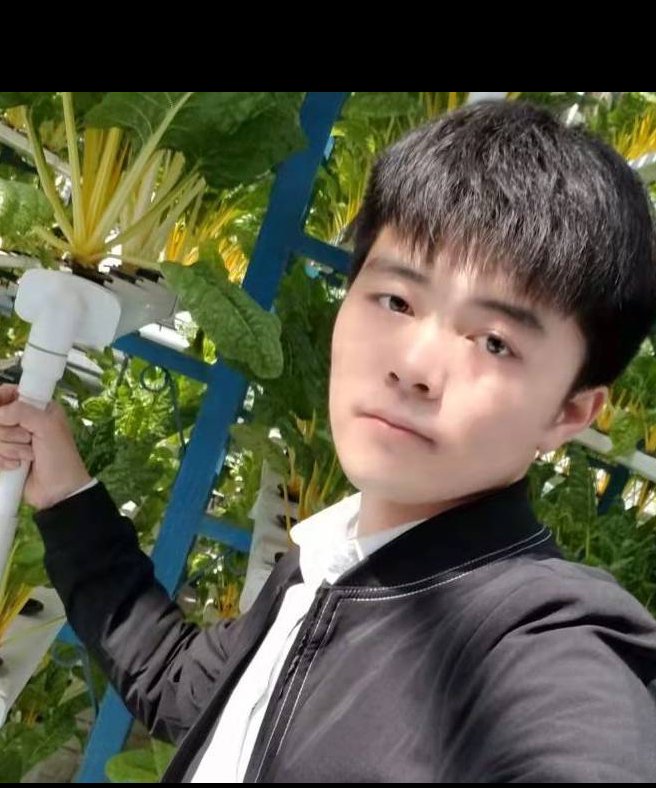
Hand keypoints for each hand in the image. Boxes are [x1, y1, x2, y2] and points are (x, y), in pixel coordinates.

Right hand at [0, 384, 91, 509]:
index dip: (1, 401)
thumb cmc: (60, 457)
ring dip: (9, 449)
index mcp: (37, 407)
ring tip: (28, 457)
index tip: (3, 415)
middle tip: (28, 440)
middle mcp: (23, 421)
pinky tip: (17, 466)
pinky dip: (2, 460)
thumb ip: (22, 412)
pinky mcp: (5, 456)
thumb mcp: (47, 428)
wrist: (58, 491)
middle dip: (9, 432)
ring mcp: (12, 439)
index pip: (7, 393)